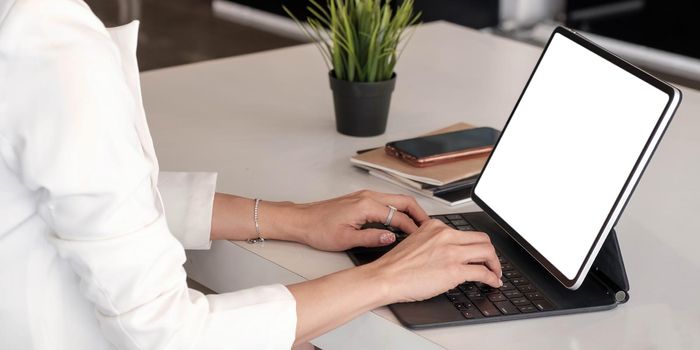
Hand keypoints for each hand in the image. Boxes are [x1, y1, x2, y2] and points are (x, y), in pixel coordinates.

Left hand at [295, 190, 429, 250]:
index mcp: (366, 205)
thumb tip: (392, 238)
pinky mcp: (361, 199)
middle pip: (403, 201)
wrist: (302, 220)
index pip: (399, 216)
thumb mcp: (347, 239)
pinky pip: (386, 201)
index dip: (413, 228)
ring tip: (418, 226)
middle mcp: (368, 197)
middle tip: (429, 228)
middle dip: (419, 214)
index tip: (420, 239)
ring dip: (409, 211)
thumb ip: (372, 238)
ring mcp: (365, 196)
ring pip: (395, 200)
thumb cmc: (319, 229)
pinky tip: (399, 221)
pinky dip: (398, 210)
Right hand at [370, 219, 501, 302]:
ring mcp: (451, 252)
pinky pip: (483, 272)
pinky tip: (493, 282)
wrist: (386, 276)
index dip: (475, 245)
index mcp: (435, 227)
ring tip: (495, 273)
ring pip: (487, 252)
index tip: (477, 253)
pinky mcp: (455, 270)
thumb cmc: (395, 265)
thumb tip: (448, 253)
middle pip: (482, 239)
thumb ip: (433, 241)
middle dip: (490, 253)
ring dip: (495, 264)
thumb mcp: (415, 241)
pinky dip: (492, 278)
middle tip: (491, 263)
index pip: (465, 232)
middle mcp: (445, 235)